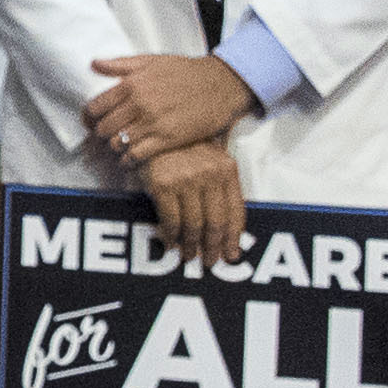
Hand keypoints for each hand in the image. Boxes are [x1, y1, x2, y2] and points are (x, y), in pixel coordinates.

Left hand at [84, 51, 254, 167]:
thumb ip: (121, 64)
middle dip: (101, 134)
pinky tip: (128, 159)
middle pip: (105, 127)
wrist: (221, 85)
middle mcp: (139, 104)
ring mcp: (153, 123)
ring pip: (118, 143)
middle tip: (105, 136)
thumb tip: (94, 63)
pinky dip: (128, 160)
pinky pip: (137, 155)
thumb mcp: (153, 60)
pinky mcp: (168, 139)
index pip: (96, 106)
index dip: (89, 117)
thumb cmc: (187, 72)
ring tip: (118, 147)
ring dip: (114, 147)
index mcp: (132, 84)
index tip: (91, 121)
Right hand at [141, 140, 245, 268]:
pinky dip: (170, 236)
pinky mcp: (163, 185)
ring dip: (191, 245)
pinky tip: (170, 242)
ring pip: (193, 225)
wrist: (151, 126)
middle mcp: (210, 175)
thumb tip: (225, 224)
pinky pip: (171, 220)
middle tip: (209, 261)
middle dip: (213, 246)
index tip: (231, 254)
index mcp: (227, 169)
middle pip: (216, 223)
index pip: (236, 211)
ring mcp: (186, 180)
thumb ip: (219, 184)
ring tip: (188, 256)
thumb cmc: (182, 145)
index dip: (234, 237)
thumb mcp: (209, 158)